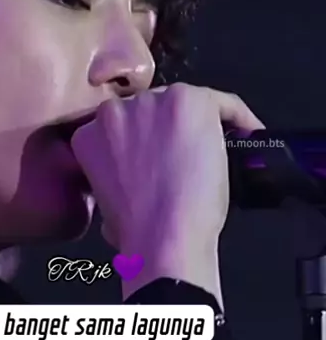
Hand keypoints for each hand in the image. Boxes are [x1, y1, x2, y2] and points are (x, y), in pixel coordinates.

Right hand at [70, 84, 263, 300]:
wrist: (164, 237)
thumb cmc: (138, 231)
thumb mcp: (106, 200)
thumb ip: (116, 173)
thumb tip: (136, 177)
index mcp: (90, 133)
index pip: (124, 124)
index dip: (147, 141)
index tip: (162, 156)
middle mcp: (117, 109)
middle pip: (153, 110)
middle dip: (170, 131)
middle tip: (189, 157)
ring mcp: (152, 102)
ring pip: (185, 105)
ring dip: (199, 125)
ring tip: (216, 153)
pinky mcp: (189, 101)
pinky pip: (222, 102)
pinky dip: (239, 118)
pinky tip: (249, 135)